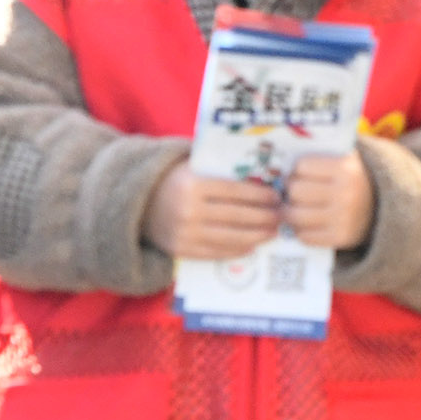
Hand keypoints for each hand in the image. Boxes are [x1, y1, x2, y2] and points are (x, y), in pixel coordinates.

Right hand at [144, 166, 284, 259]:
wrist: (140, 205)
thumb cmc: (175, 181)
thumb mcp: (192, 166)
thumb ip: (220, 168)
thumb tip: (260, 172)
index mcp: (193, 184)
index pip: (234, 191)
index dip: (259, 195)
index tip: (276, 197)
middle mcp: (189, 210)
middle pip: (236, 216)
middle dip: (263, 217)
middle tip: (281, 216)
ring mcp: (185, 233)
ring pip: (229, 237)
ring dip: (256, 236)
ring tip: (272, 232)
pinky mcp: (181, 251)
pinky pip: (215, 253)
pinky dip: (236, 251)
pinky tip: (251, 246)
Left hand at [278, 153, 374, 251]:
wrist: (390, 207)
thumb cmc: (360, 180)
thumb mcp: (350, 160)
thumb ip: (324, 158)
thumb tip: (285, 168)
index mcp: (346, 168)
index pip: (301, 166)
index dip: (297, 170)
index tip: (300, 175)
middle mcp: (345, 193)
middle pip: (295, 191)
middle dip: (291, 192)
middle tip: (295, 193)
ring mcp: (342, 218)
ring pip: (295, 215)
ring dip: (292, 212)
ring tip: (297, 209)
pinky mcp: (341, 237)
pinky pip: (305, 236)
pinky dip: (302, 231)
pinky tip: (309, 224)